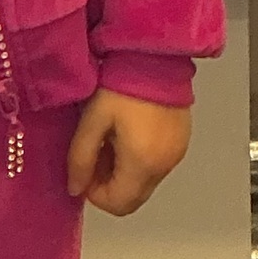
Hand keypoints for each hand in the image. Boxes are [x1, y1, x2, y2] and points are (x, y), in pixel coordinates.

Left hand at [66, 89, 191, 217]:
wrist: (156, 53)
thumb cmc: (121, 85)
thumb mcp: (92, 119)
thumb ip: (80, 158)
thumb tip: (74, 190)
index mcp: (142, 164)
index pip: (118, 204)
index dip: (95, 194)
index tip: (85, 167)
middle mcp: (164, 167)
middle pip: (133, 197)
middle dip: (109, 184)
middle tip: (96, 153)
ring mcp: (177, 154)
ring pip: (145, 182)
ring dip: (124, 172)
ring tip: (111, 138)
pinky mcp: (183, 140)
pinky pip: (157, 165)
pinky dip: (140, 160)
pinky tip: (130, 131)